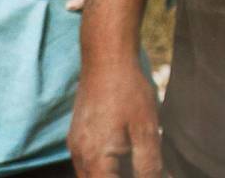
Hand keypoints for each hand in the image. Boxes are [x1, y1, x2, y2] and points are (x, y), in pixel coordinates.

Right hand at [70, 58, 161, 177]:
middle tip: (144, 168)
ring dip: (112, 173)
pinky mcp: (77, 137)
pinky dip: (106, 165)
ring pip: (92, 175)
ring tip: (137, 161)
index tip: (147, 174)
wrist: (106, 58)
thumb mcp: (146, 129)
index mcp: (95, 159)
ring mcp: (75, 146)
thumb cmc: (128, 90)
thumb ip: (149, 164)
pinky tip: (126, 152)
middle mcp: (79, 156)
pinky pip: (89, 162)